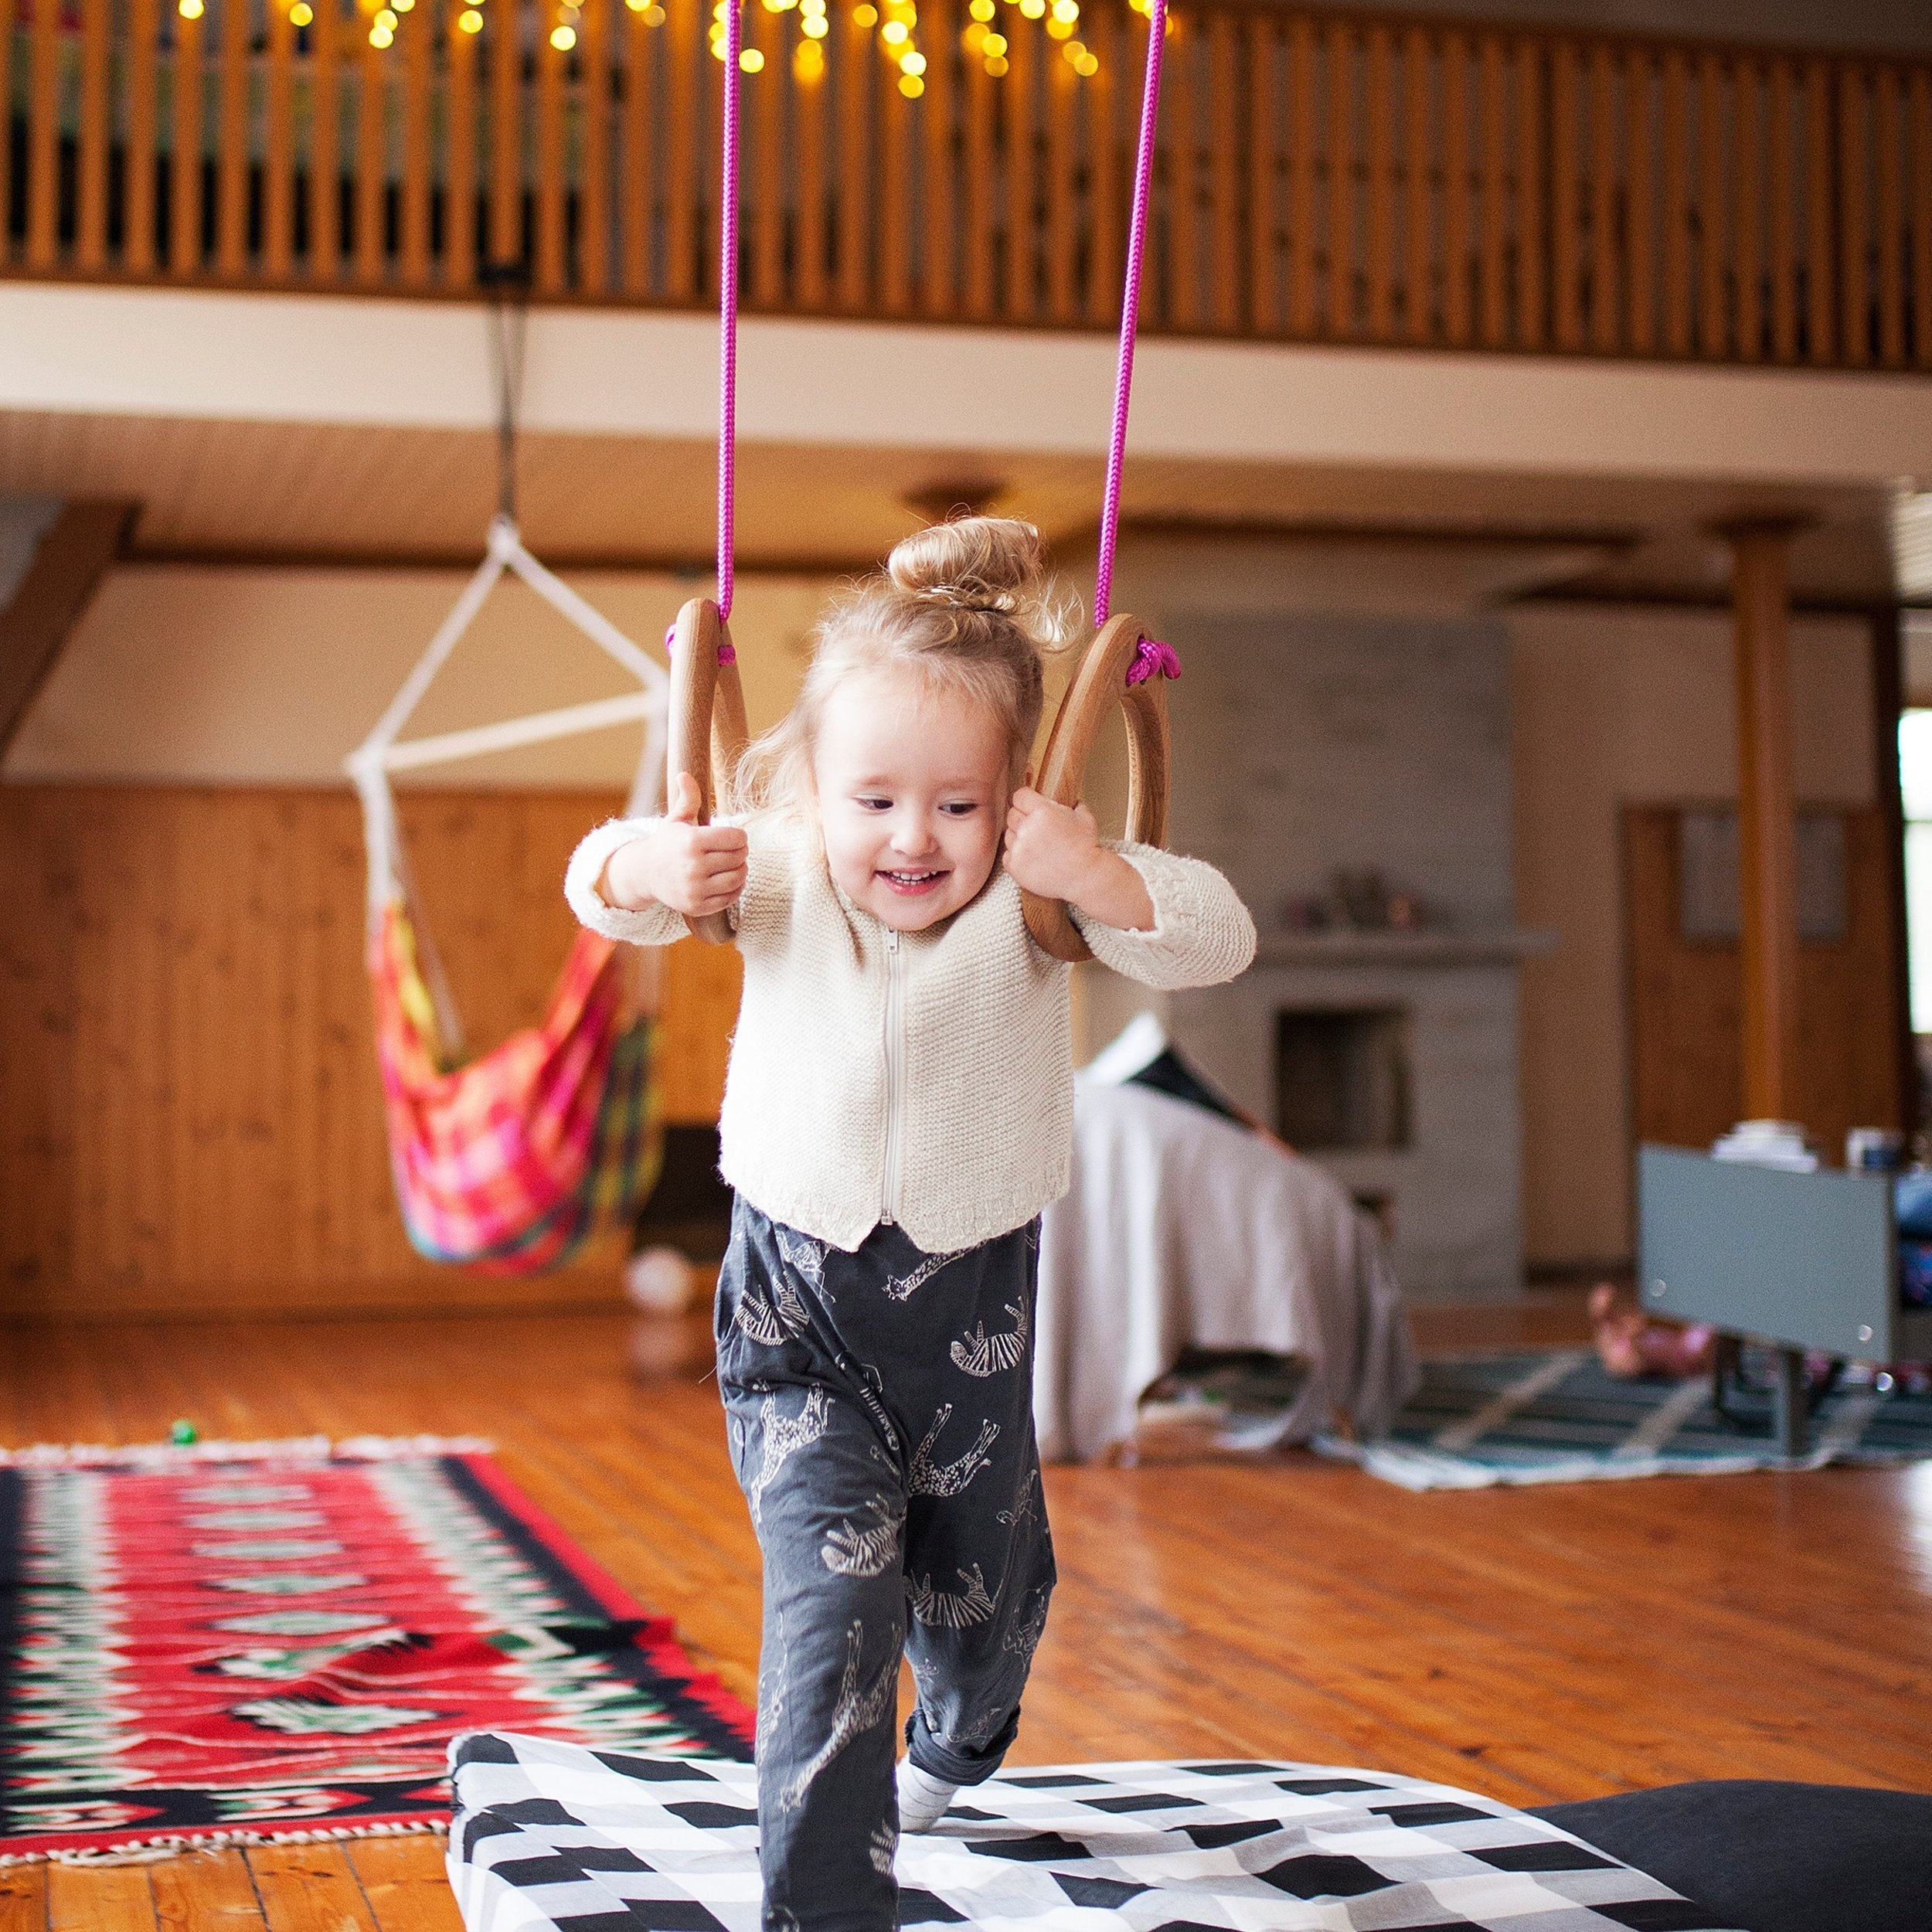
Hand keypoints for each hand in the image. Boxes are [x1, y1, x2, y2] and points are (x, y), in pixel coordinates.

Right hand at [602, 773, 748, 918]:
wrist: (646, 874)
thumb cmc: (668, 843)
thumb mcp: (676, 820)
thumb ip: (687, 798)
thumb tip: (684, 774)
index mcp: (691, 842)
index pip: (736, 837)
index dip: (739, 836)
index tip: (733, 837)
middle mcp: (693, 866)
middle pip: (739, 857)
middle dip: (741, 852)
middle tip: (735, 851)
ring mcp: (695, 889)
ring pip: (738, 878)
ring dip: (742, 870)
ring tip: (734, 864)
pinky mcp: (698, 906)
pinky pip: (731, 897)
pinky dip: (736, 888)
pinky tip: (729, 880)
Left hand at [1005, 787, 1154, 932]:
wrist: (1085, 876)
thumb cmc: (1086, 847)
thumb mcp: (1084, 816)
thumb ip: (1072, 804)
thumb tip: (1070, 800)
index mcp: (1042, 811)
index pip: (1019, 796)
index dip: (1026, 800)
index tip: (1029, 805)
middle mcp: (1027, 828)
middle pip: (1012, 814)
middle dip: (1023, 818)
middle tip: (1036, 827)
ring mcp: (1019, 849)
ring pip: (1009, 835)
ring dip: (1019, 838)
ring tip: (1037, 846)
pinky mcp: (1015, 867)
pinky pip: (1007, 855)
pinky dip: (1017, 857)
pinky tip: (1032, 858)